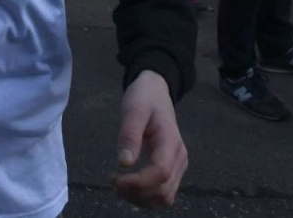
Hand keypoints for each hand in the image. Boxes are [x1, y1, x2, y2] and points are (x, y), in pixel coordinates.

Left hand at [112, 70, 186, 206]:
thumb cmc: (144, 98)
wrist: (156, 93)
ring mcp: (178, 166)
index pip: (161, 173)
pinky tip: (128, 185)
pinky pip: (163, 194)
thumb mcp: (133, 109)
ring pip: (164, 198)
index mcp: (171, 142)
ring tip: (118, 184)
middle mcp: (179, 157)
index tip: (115, 179)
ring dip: (140, 198)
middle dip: (136, 193)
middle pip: (163, 191)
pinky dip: (145, 197)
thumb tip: (124, 163)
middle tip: (112, 180)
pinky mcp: (173, 170)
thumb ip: (129, 135)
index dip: (138, 183)